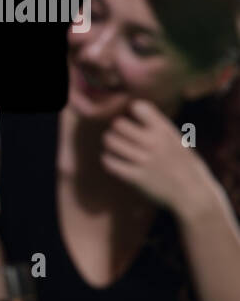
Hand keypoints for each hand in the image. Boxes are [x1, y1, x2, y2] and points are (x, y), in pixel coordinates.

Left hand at [101, 99, 218, 215]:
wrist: (193, 193)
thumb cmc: (183, 165)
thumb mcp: (176, 140)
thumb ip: (158, 128)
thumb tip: (135, 111)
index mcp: (165, 131)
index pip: (139, 107)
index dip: (133, 110)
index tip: (135, 119)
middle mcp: (154, 143)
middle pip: (118, 123)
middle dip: (116, 128)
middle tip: (118, 134)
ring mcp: (145, 161)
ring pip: (111, 142)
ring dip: (109, 142)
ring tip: (113, 146)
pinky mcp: (136, 178)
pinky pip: (111, 163)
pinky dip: (108, 160)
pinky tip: (112, 160)